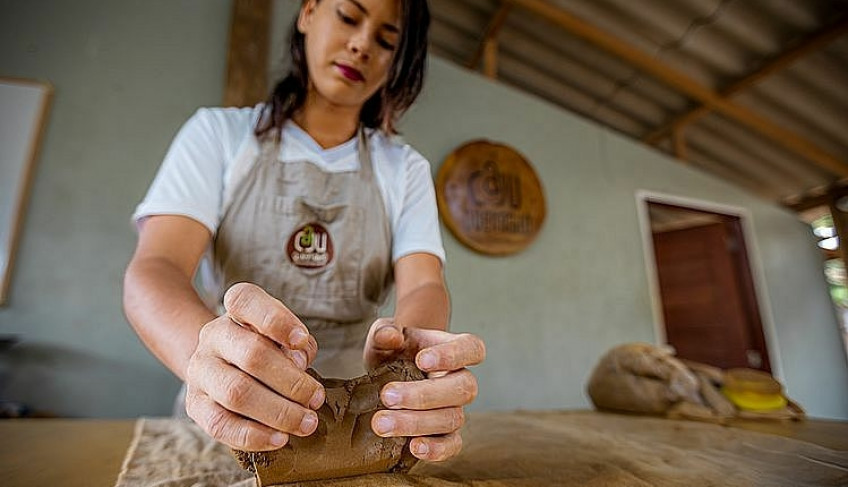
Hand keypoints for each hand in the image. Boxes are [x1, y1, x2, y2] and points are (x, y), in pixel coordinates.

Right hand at [184, 282, 324, 450]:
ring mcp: (200, 370)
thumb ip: (297, 343)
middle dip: (291, 382)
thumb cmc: (266, 344)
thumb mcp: (284, 333)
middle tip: (316, 398)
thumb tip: (298, 364)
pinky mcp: (194, 404)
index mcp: (235, 309)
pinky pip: (220, 424)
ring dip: (278, 412)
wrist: (222, 361)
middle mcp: (213, 335)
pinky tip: (279, 438)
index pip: (246, 301)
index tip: (301, 340)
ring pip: (236, 393)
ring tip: (306, 422)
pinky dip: (254, 435)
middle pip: (251, 355)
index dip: (276, 320)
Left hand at [363, 318, 485, 461]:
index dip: (453, 355)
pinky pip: (452, 445)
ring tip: (381, 424)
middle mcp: (459, 379)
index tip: (422, 360)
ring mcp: (455, 408)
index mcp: (452, 349)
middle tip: (386, 396)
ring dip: (416, 423)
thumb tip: (391, 337)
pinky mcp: (445, 434)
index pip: (471, 348)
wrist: (385, 373)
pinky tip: (413, 447)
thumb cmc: (391, 350)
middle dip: (423, 395)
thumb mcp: (382, 335)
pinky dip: (436, 449)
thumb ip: (385, 333)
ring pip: (453, 418)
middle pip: (463, 388)